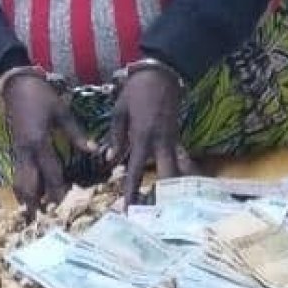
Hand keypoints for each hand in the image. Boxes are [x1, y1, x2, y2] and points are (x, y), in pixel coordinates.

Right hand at [3, 74, 92, 214]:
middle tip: (44, 218)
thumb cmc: (40, 96)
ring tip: (35, 213)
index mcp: (39, 142)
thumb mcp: (61, 112)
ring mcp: (18, 151)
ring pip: (19, 181)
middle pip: (28, 184)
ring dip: (27, 197)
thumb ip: (76, 134)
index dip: (57, 190)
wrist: (15, 85)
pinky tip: (30, 195)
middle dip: (35, 202)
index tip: (64, 205)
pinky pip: (19, 174)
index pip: (50, 172)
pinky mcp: (16, 150)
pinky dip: (24, 186)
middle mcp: (26, 151)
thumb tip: (94, 150)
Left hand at [107, 65, 192, 206]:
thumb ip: (116, 136)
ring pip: (177, 170)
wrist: (163, 72)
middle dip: (164, 197)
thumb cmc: (137, 90)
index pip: (137, 170)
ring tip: (165, 206)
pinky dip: (173, 173)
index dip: (132, 192)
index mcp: (144, 137)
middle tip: (154, 215)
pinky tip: (170, 186)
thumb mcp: (120, 111)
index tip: (128, 210)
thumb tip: (111, 159)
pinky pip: (176, 160)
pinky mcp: (177, 137)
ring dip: (172, 188)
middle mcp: (161, 143)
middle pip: (168, 177)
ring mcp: (172, 141)